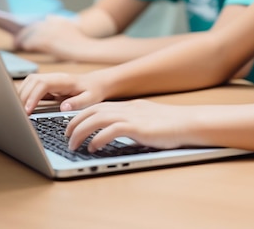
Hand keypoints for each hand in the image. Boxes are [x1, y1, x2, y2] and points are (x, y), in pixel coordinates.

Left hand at [15, 17, 86, 58]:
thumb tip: (48, 16)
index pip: (38, 22)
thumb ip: (58, 21)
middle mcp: (53, 24)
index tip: (24, 33)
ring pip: (30, 34)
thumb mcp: (71, 26)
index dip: (29, 28)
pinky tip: (25, 48)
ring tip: (18, 44)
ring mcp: (50, 32)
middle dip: (23, 33)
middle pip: (32, 27)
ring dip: (22, 39)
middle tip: (17, 40)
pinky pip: (33, 42)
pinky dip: (27, 44)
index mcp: (57, 20)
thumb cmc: (80, 41)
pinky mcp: (48, 41)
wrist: (86, 49)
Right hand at [18, 69, 107, 113]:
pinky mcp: (47, 84)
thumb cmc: (94, 90)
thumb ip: (78, 102)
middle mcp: (55, 77)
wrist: (97, 82)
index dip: (33, 96)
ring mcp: (50, 79)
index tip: (27, 111)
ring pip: (29, 81)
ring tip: (18, 112)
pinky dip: (24, 94)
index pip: (43, 84)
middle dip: (22, 96)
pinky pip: (31, 86)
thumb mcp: (91, 98)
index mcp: (64, 80)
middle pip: (32, 81)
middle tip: (18, 115)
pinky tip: (22, 106)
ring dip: (21, 94)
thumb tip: (63, 107)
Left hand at [65, 100, 188, 151]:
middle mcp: (128, 108)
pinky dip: (98, 138)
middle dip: (75, 123)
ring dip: (81, 131)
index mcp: (129, 105)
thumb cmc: (170, 125)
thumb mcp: (146, 120)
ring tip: (73, 145)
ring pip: (98, 118)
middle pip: (93, 110)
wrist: (188, 122)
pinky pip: (112, 130)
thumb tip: (114, 133)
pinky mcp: (138, 127)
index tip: (70, 125)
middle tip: (65, 136)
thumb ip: (130, 123)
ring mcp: (133, 116)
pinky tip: (92, 148)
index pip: (98, 106)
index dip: (81, 114)